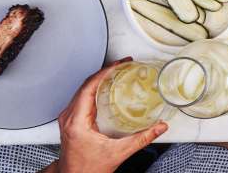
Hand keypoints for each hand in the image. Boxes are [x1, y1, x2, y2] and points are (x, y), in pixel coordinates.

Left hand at [49, 59, 167, 172]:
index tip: (118, 65)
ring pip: (82, 90)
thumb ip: (142, 139)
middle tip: (122, 65)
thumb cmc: (87, 169)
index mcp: (77, 122)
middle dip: (105, 72)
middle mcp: (69, 117)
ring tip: (116, 72)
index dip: (104, 73)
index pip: (89, 88)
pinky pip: (81, 97)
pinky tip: (106, 87)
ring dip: (99, 79)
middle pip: (85, 85)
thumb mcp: (118, 153)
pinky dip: (95, 88)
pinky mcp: (70, 120)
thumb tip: (159, 127)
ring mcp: (68, 118)